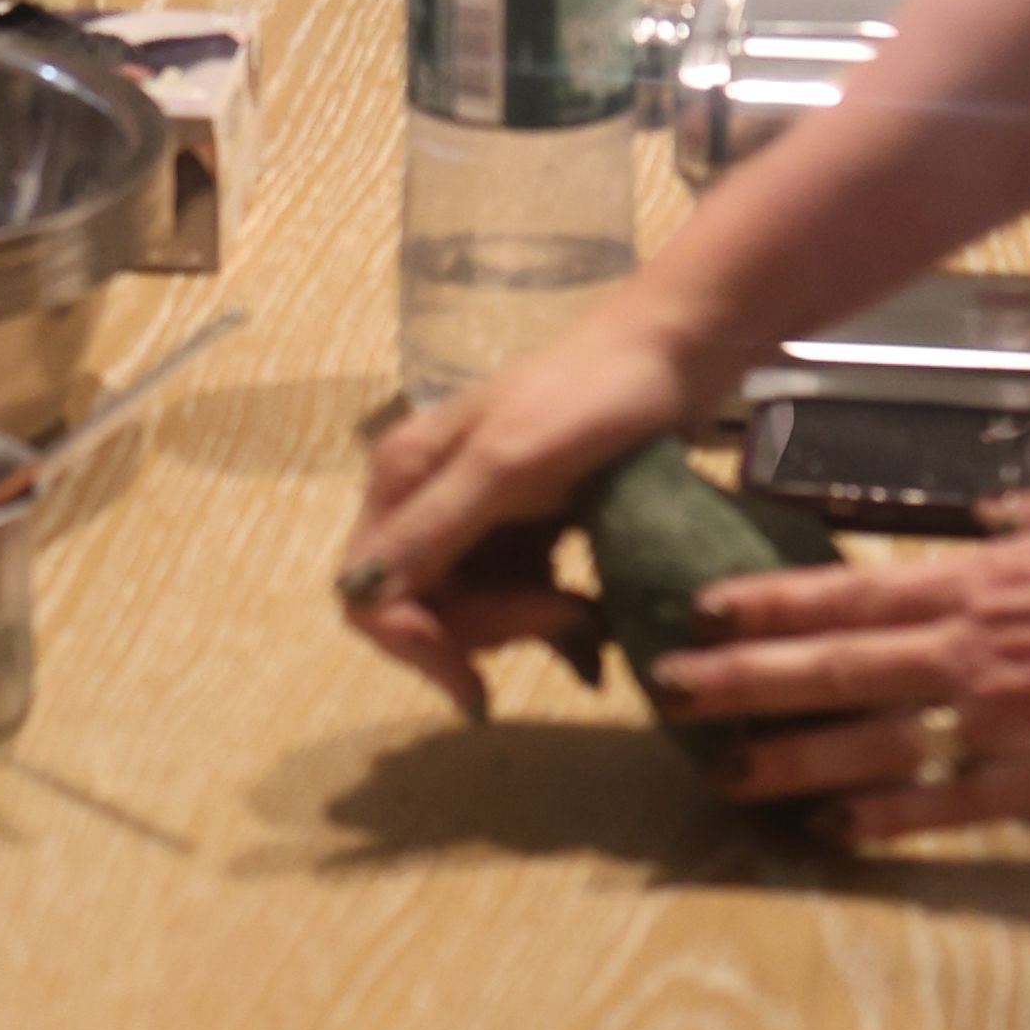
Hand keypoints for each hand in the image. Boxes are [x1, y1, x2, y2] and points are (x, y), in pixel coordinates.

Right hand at [337, 294, 722, 711]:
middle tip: (563, 618)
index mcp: (402, 477)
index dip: (412, 641)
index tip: (478, 675)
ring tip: (584, 611)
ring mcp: (472, 516)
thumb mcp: (509, 461)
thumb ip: (435, 526)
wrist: (668, 355)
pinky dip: (544, 615)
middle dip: (486, 630)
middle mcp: (423, 499)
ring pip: (467, 611)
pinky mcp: (518, 528)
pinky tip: (587, 612)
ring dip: (522, 626)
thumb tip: (360, 595)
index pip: (365, 594)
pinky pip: (509, 596)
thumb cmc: (588, 398)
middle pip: (420, 609)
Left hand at [653, 488, 1029, 831]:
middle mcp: (980, 646)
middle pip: (838, 664)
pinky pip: (956, 805)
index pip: (849, 587)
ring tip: (726, 774)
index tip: (701, 612)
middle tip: (668, 694)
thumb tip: (974, 523)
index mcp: (986, 575)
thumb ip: (1022, 521)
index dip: (769, 603)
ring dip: (795, 759)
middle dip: (744, 680)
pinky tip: (839, 831)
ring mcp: (1013, 718)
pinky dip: (893, 819)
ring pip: (879, 741)